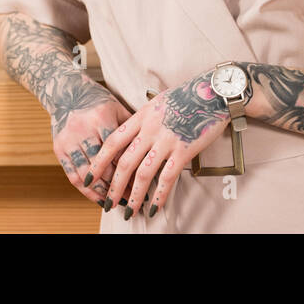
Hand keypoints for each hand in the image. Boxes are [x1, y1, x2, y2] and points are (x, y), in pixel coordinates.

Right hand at [50, 82, 132, 205]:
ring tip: (115, 203)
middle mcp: (82, 129)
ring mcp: (68, 140)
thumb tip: (152, 154)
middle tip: (131, 199)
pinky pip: (72, 175)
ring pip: (87, 175)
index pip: (119, 152)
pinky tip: (97, 198)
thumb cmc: (98, 101)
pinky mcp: (58, 149)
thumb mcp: (117, 109)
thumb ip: (132, 130)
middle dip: (118, 186)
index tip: (142, 186)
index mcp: (100, 118)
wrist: (66, 92)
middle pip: (103, 167)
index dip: (131, 172)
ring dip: (102, 192)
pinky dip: (85, 190)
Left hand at [86, 69, 229, 219]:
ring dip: (133, 196)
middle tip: (107, 202)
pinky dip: (159, 195)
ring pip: (143, 173)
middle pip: (124, 162)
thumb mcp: (158, 103)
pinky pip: (167, 178)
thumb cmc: (187, 97)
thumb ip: (144, 120)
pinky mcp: (183, 151)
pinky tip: (153, 207)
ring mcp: (166, 140)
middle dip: (113, 186)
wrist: (213, 92)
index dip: (99, 161)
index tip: (91, 176)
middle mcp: (150, 129)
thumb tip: (133, 135)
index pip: (113, 141)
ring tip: (127, 211)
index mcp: (141, 117)